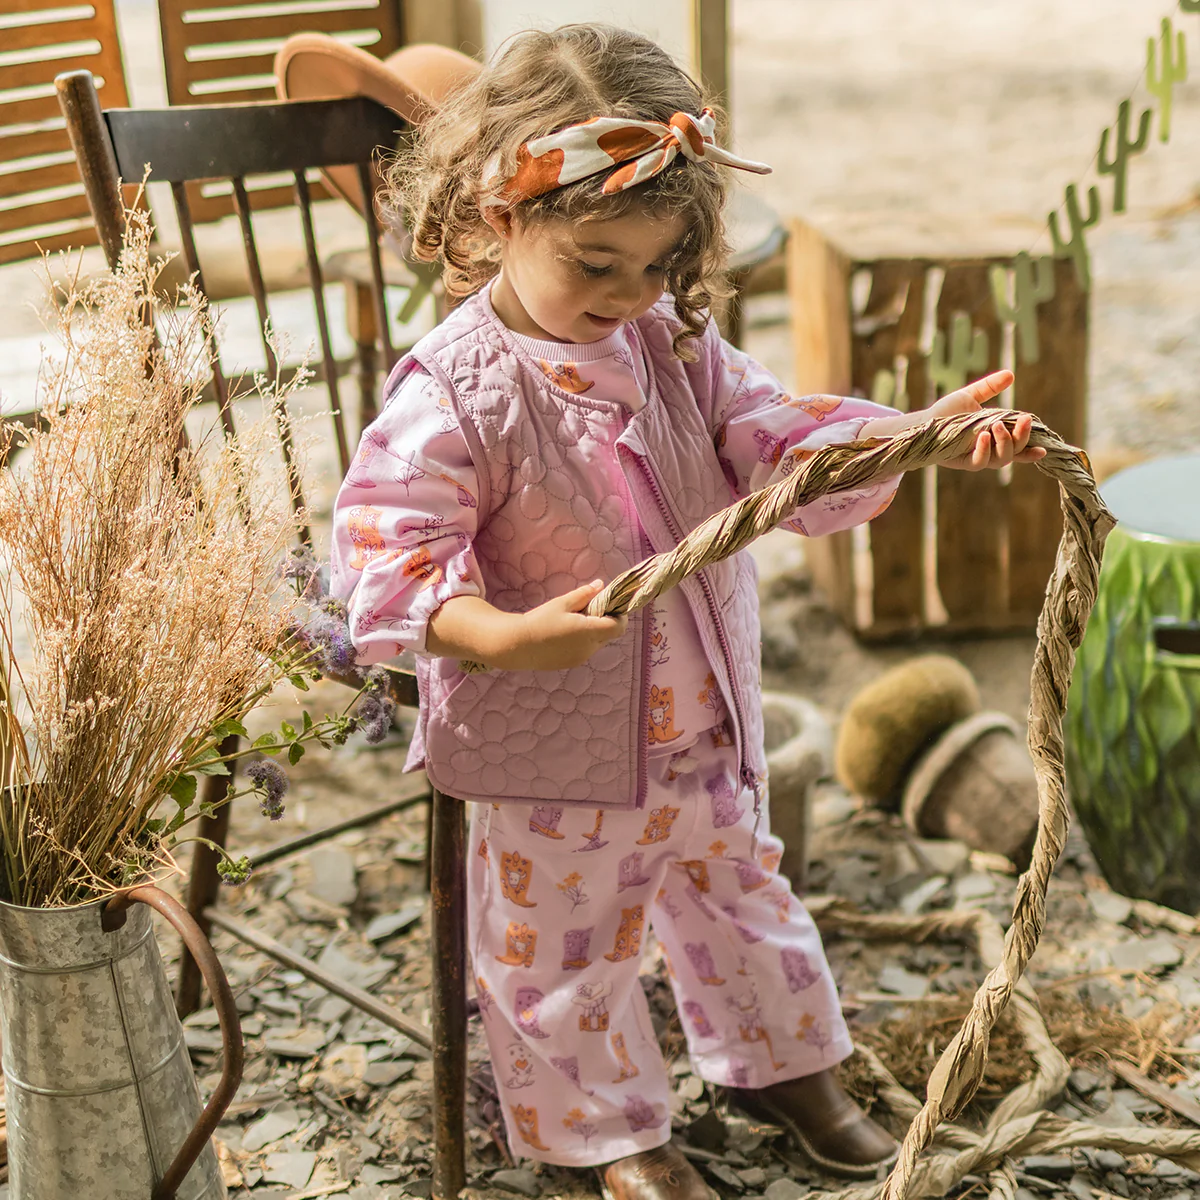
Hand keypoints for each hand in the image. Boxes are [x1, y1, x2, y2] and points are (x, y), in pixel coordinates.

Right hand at [507, 580, 628, 670]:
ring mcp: (581, 658)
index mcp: (589, 631)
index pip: (619, 626)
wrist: (517, 645)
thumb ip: (584, 594)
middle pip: (609, 634)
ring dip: (594, 631)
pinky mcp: (572, 663)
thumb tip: (600, 585)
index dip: (620, 615)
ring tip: (574, 621)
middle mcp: (589, 648)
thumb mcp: (562, 603)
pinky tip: (566, 633)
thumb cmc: (540, 621)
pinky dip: (584, 641)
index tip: (610, 605)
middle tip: (590, 609)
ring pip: (598, 643)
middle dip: (605, 621)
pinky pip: (586, 650)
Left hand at [859, 370, 1045, 470]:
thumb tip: (1010, 374)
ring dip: (1005, 443)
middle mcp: (989, 450)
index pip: (1019, 446)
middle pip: (1015, 452)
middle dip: (1022, 437)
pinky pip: (979, 462)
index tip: (1045, 448)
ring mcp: (977, 457)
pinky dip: (984, 450)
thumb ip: (990, 387)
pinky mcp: (962, 462)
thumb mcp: (971, 396)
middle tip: (1023, 420)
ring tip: (995, 426)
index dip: (1032, 449)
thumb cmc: (946, 413)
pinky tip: (983, 437)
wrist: (923, 423)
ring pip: (1001, 460)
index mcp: (996, 437)